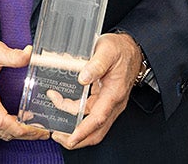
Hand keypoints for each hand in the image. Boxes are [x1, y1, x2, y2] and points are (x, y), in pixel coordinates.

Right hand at [0, 42, 49, 140]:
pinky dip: (6, 130)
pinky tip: (17, 123)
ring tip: (34, 128)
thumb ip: (13, 55)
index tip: (36, 130)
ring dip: (17, 133)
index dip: (21, 129)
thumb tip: (30, 55)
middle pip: (4, 132)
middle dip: (25, 134)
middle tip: (42, 131)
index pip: (1, 122)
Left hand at [52, 32, 142, 149]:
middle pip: (96, 131)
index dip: (83, 131)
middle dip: (77, 139)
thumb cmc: (120, 49)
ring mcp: (109, 104)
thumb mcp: (107, 51)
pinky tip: (64, 109)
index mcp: (114, 93)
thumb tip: (82, 78)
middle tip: (57, 136)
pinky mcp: (104, 101)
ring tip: (56, 124)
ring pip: (92, 125)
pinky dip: (77, 116)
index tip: (71, 139)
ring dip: (75, 128)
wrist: (131, 48)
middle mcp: (113, 103)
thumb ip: (96, 64)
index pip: (98, 118)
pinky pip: (91, 115)